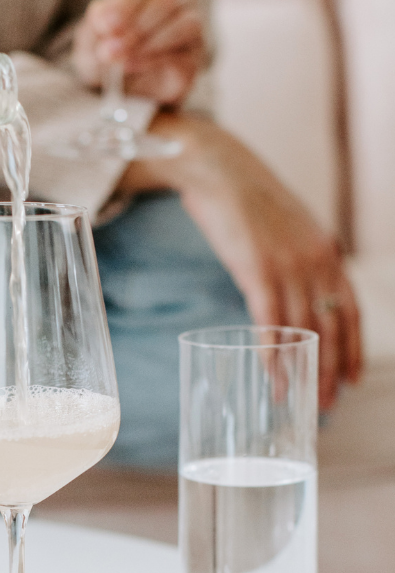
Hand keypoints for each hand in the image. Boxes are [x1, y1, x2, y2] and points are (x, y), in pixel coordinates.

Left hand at [73, 0, 204, 103]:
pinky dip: (155, 59)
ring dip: (150, 42)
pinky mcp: (195, 54)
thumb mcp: (95, 29)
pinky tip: (130, 64)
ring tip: (120, 57)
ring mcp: (192, 24)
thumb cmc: (110, 43)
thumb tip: (107, 20)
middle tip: (111, 46)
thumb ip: (99, 19)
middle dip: (137, 24)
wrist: (122, 80)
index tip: (107, 24)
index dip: (128, 0)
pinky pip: (185, 52)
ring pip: (187, 23)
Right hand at [116, 113, 361, 409]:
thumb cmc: (247, 199)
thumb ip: (299, 258)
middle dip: (328, 370)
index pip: (351, 310)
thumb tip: (295, 291)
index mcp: (328, 250)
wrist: (219, 168)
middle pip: (330, 328)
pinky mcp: (258, 269)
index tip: (351, 378)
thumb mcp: (289, 228)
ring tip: (295, 400)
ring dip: (300, 370)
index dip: (353, 349)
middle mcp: (316, 260)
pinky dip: (272, 354)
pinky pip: (270, 323)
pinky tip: (272, 376)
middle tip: (324, 404)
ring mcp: (289, 265)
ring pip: (302, 331)